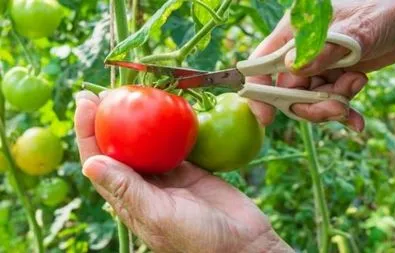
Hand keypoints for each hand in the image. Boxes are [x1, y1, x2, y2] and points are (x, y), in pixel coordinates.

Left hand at [74, 90, 293, 252]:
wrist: (243, 244)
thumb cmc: (198, 240)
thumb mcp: (159, 215)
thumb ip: (127, 190)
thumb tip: (89, 164)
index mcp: (128, 199)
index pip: (99, 160)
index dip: (88, 131)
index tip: (85, 101)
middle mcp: (144, 185)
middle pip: (120, 145)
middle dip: (109, 117)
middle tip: (107, 88)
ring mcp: (168, 175)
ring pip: (148, 141)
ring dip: (140, 118)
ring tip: (135, 91)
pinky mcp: (191, 168)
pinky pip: (177, 141)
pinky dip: (173, 124)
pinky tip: (170, 106)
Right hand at [247, 0, 394, 130]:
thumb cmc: (383, 14)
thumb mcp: (356, 30)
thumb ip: (325, 50)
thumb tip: (293, 67)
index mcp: (293, 33)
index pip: (263, 63)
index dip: (259, 90)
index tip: (266, 117)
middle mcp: (300, 53)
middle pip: (288, 90)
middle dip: (310, 105)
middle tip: (336, 106)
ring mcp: (316, 68)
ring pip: (308, 101)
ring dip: (332, 105)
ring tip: (355, 88)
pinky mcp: (331, 80)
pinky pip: (328, 104)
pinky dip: (342, 113)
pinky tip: (356, 121)